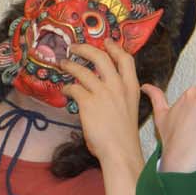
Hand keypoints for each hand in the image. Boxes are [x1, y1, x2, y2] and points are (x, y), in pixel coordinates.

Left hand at [59, 41, 144, 176]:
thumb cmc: (124, 136)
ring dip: (70, 65)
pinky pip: (73, 88)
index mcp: (132, 87)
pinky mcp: (87, 102)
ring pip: (82, 70)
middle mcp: (118, 86)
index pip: (126, 59)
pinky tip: (64, 91)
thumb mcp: (129, 109)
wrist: (120, 152)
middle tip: (75, 47)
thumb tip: (102, 89)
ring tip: (63, 63)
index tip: (107, 41)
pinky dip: (67, 88)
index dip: (115, 48)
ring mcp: (102, 93)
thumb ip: (118, 95)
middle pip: (101, 57)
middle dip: (86, 48)